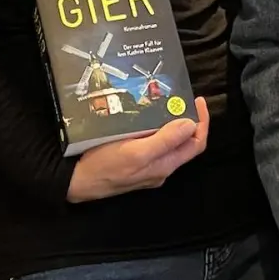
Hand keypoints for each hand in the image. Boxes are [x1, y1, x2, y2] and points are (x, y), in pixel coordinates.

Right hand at [66, 96, 209, 202]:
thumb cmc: (105, 166)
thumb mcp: (137, 152)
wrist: (76, 181)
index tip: (197, 100)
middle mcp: (160, 167)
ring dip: (170, 123)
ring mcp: (147, 166)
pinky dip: (154, 128)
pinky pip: (152, 143)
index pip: (196, 144)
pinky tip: (145, 117)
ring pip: (168, 142)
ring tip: (163, 103)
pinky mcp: (133, 162)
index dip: (201, 122)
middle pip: (184, 143)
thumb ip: (165, 140)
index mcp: (165, 165)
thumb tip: (190, 124)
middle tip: (179, 98)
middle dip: (186, 120)